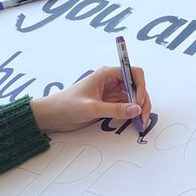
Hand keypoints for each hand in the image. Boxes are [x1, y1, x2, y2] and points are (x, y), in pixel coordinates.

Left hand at [29, 65, 151, 133]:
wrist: (53, 115)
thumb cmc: (67, 105)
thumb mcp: (92, 108)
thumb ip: (115, 109)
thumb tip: (136, 109)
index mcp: (107, 74)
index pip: (133, 73)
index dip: (140, 86)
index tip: (138, 102)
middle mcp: (112, 81)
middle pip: (136, 87)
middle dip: (142, 101)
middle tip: (142, 118)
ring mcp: (111, 93)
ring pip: (133, 98)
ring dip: (139, 109)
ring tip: (139, 123)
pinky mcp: (109, 104)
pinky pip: (126, 107)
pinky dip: (132, 114)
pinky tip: (133, 123)